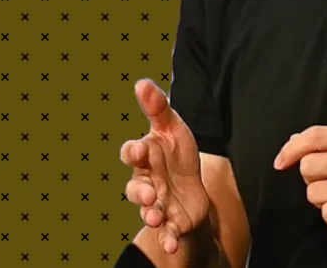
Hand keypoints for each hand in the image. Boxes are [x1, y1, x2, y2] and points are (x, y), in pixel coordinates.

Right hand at [120, 78, 210, 253]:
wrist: (194, 186)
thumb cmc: (177, 153)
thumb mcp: (173, 127)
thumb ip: (158, 107)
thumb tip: (141, 82)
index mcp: (146, 157)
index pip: (132, 153)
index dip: (133, 152)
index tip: (137, 151)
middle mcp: (146, 181)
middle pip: (136, 188)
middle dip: (140, 193)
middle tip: (150, 195)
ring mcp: (156, 203)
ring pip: (148, 212)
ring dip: (150, 215)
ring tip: (157, 217)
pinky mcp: (170, 222)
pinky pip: (166, 232)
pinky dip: (168, 239)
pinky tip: (173, 244)